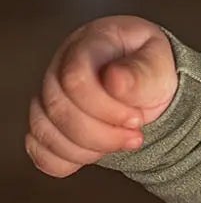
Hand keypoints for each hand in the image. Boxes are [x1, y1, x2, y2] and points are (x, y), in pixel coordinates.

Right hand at [24, 16, 177, 177]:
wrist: (147, 86)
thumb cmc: (152, 69)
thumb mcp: (160, 64)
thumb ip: (141, 72)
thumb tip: (114, 80)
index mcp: (91, 42)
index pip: (75, 77)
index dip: (105, 107)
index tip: (137, 119)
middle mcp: (60, 66)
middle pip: (58, 108)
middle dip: (101, 133)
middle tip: (136, 136)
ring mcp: (48, 94)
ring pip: (44, 130)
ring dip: (86, 149)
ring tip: (121, 144)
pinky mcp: (46, 121)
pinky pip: (38, 147)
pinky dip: (64, 159)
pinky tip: (95, 154)